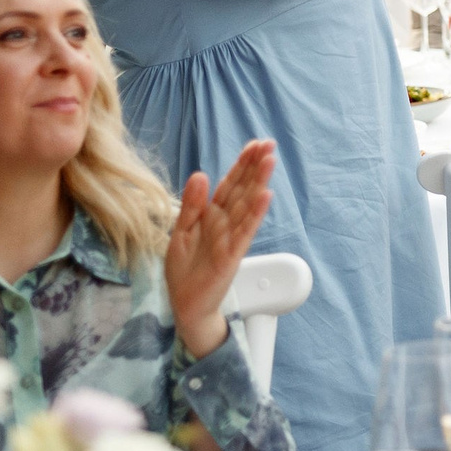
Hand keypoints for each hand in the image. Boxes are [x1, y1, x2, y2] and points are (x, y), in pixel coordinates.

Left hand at [165, 140, 275, 358]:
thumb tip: (200, 174)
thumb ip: (191, 205)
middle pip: (242, 190)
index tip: (254, 144)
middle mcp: (224, 224)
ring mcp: (230, 239)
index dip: (241, 165)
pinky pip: (244, 231)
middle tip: (269, 144)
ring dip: (259, 183)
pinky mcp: (231, 256)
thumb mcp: (181, 232)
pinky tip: (265, 196)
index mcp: (211, 217)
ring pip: (246, 205)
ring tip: (270, 161)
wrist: (185, 306)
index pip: (229, 185)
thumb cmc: (184, 271)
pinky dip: (255, 214)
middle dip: (254, 167)